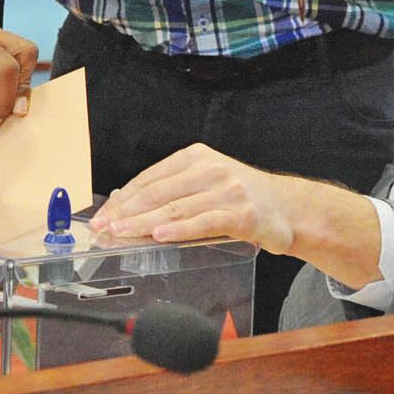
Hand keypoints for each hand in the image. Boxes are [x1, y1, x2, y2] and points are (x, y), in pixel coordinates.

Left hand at [89, 143, 294, 252]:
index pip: (150, 178)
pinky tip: (159, 236)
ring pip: (175, 209)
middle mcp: (210, 169)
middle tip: (104, 227)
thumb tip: (129, 207)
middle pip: (157, 193)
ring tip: (121, 234)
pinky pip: (203, 222)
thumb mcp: (207, 181)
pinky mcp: (240, 214)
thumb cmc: (242, 197)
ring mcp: (226, 190)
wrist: (289, 208)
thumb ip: (175, 190)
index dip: (124, 198)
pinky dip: (179, 230)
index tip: (104, 213)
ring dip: (143, 224)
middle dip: (126, 212)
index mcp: (196, 157)